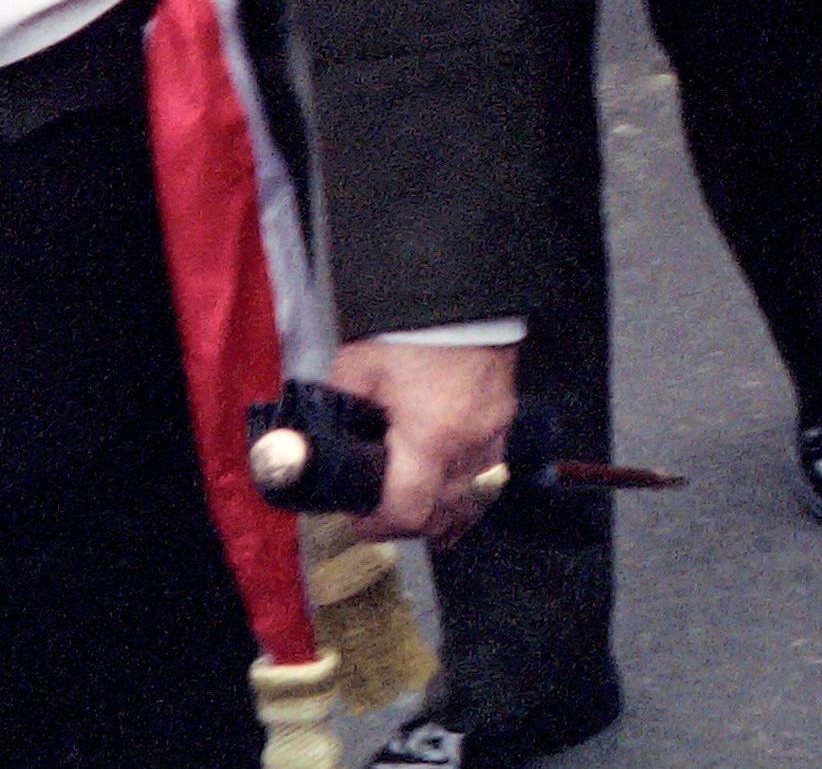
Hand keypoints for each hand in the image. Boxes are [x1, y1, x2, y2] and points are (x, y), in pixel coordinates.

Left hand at [328, 334, 515, 542]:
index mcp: (429, 436)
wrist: (463, 295)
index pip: (408, 510)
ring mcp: (492, 435)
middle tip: (380, 516)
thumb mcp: (359, 366)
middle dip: (408, 525)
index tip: (359, 518)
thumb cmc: (413, 330)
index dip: (379, 526)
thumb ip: (339, 405)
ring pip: (473, 502)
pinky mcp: (504, 421)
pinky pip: (492, 477)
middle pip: (442, 516)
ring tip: (419, 518)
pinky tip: (456, 500)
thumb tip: (317, 436)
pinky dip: (471, 494)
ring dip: (443, 517)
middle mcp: (467, 446)